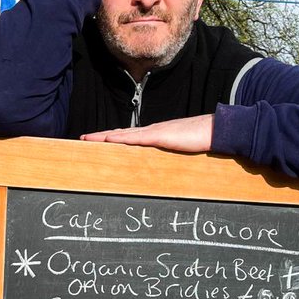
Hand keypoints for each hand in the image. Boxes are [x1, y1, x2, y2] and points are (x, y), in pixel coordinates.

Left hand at [82, 115, 213, 152]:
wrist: (215, 130)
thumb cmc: (202, 140)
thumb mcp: (181, 150)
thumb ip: (170, 154)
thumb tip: (163, 168)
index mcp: (155, 134)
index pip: (129, 136)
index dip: (112, 138)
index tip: (97, 141)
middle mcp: (151, 131)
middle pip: (120, 133)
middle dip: (101, 137)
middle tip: (82, 139)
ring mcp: (154, 132)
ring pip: (123, 134)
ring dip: (104, 137)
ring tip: (87, 139)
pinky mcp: (159, 136)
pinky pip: (135, 138)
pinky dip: (120, 139)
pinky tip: (108, 140)